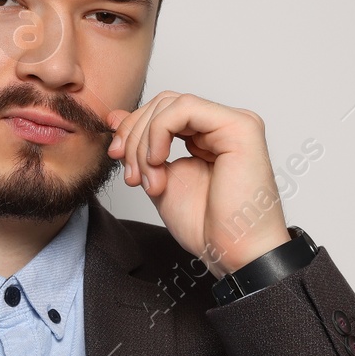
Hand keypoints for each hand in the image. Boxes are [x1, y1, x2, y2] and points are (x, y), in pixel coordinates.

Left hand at [105, 92, 289, 278]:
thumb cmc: (205, 225)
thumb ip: (139, 147)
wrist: (232, 252)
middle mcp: (222, 125)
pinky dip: (159, 132)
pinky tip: (159, 162)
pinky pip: (185, 108)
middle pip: (163, 103)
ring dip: (145, 142)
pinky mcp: (240, 126)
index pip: (161, 111)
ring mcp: (234, 123)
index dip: (132, 129)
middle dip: (134, 135)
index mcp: (207, 136)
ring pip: (171, 104)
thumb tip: (114, 116)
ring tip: (149, 180)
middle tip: (131, 174)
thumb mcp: (157, 178)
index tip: (116, 157)